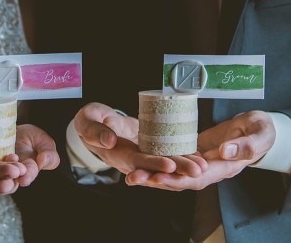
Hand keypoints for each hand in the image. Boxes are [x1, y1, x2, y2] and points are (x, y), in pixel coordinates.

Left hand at [0, 124, 59, 196]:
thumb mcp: (43, 141)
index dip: (27, 176)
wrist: (9, 128)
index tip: (25, 177)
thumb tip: (43, 162)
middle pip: (6, 185)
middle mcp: (8, 177)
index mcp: (26, 172)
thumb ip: (48, 152)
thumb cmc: (29, 136)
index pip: (27, 176)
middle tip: (3, 185)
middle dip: (4, 186)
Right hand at [74, 102, 205, 176]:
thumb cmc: (90, 121)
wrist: (96, 124)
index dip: (153, 163)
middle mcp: (132, 160)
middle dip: (178, 170)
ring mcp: (142, 156)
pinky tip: (198, 156)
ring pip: (165, 164)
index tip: (169, 164)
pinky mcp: (150, 150)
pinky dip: (182, 156)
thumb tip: (108, 140)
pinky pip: (167, 154)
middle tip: (197, 170)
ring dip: (184, 166)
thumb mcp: (87, 121)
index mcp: (117, 154)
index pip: (137, 161)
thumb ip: (94, 131)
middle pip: (156, 167)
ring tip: (203, 166)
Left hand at [126, 110, 275, 189]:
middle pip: (179, 179)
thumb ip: (245, 145)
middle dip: (156, 180)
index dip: (177, 180)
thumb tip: (223, 151)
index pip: (197, 179)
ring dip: (153, 173)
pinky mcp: (197, 151)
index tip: (158, 177)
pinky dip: (161, 161)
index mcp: (225, 168)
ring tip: (131, 173)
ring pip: (174, 171)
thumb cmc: (263, 130)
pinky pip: (177, 159)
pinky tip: (144, 158)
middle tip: (133, 177)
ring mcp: (202, 162)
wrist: (261, 128)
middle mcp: (210, 169)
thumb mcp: (259, 134)